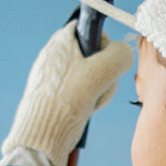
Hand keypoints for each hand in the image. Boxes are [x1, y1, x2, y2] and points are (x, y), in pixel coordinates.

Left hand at [2, 23, 133, 165]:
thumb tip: (125, 52)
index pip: (91, 27)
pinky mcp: (54, 94)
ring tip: (89, 104)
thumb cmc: (67, 102)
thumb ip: (119, 57)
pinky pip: (79, 92)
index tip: (106, 62)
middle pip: (94, 56)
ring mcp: (54, 75)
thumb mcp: (101, 73)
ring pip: (89, 76)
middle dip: (104, 74)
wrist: (40, 137)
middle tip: (98, 89)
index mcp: (62, 40)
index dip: (105, 44)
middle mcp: (55, 54)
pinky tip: (82, 112)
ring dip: (98, 91)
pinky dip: (86, 102)